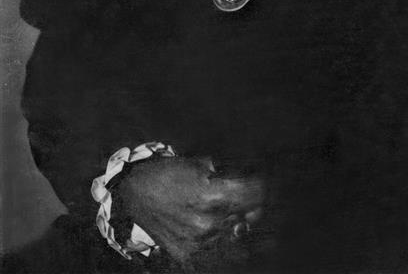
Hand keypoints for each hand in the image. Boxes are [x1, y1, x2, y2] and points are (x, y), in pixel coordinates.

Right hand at [115, 156, 263, 269]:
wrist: (135, 192)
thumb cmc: (169, 173)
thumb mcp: (202, 164)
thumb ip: (229, 174)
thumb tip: (251, 182)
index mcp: (216, 196)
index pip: (257, 195)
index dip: (260, 186)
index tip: (259, 184)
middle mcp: (211, 223)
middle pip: (250, 217)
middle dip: (251, 206)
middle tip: (247, 200)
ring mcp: (199, 244)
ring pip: (237, 238)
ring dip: (239, 226)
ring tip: (235, 218)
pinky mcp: (187, 257)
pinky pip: (216, 256)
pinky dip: (222, 246)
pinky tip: (221, 235)